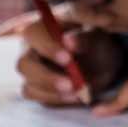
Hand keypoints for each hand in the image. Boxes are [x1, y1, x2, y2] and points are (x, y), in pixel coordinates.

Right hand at [4, 12, 126, 105]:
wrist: (104, 63)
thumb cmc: (97, 43)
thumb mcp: (97, 38)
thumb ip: (84, 38)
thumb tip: (68, 41)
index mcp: (43, 27)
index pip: (32, 34)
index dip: (47, 47)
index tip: (68, 59)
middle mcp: (30, 48)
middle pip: (23, 64)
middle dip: (46, 77)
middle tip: (71, 84)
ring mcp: (31, 69)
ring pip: (28, 84)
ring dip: (52, 92)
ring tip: (77, 92)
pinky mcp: (35, 87)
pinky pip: (36, 96)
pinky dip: (55, 99)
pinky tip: (75, 97)